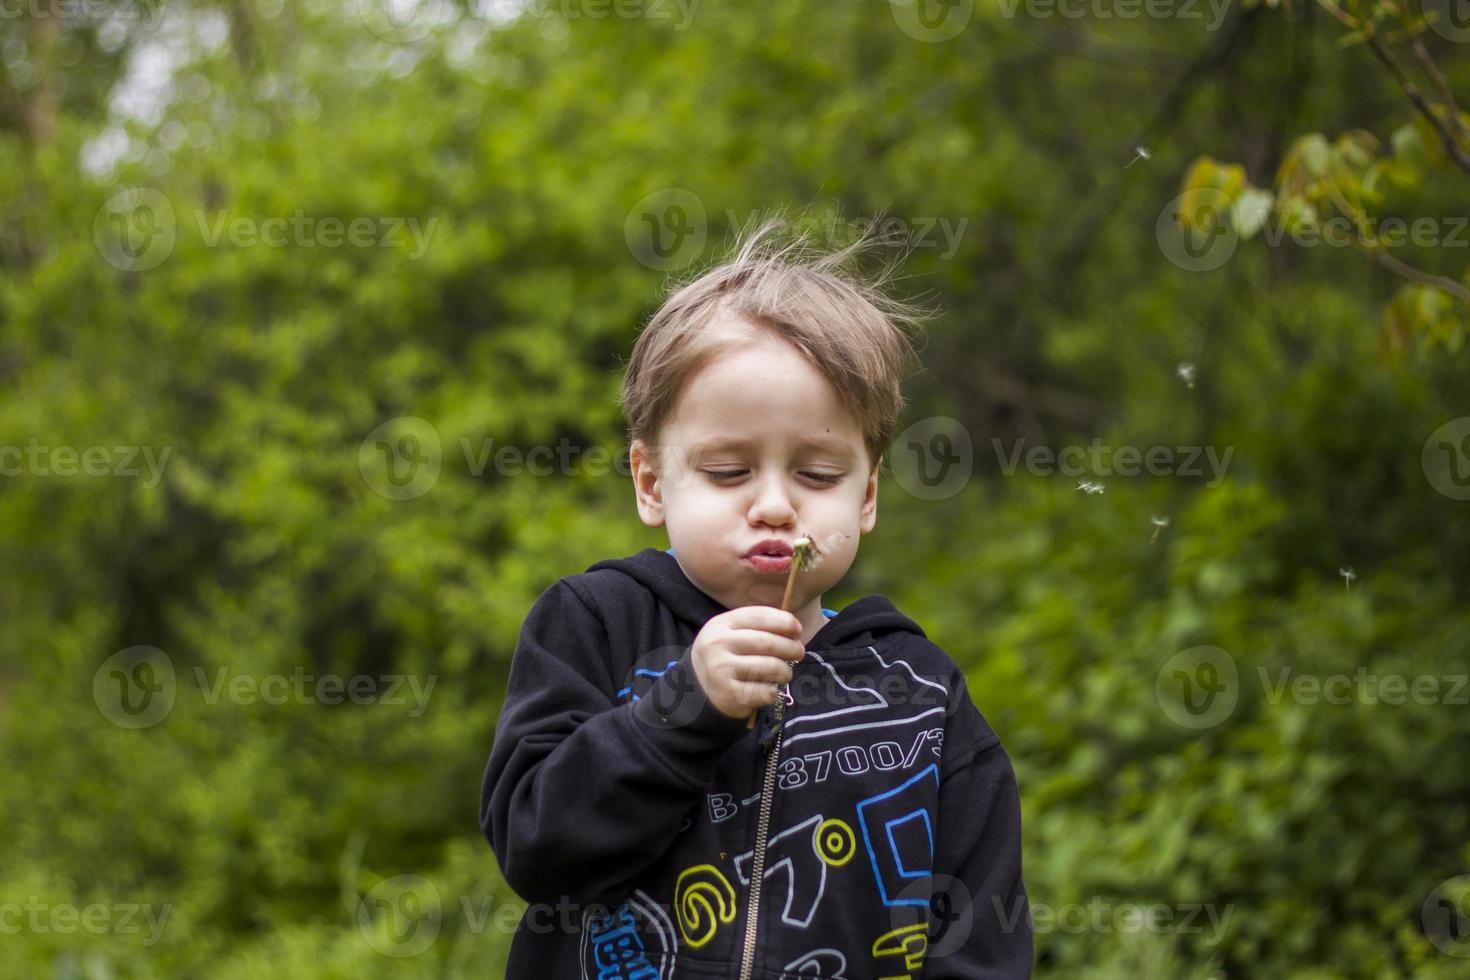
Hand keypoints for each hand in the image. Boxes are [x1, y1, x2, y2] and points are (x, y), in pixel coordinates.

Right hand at [689, 606, 805, 723]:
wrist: (695, 688)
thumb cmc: (724, 656)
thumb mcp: (730, 633)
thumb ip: (757, 627)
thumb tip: (794, 628)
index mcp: (721, 624)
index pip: (759, 616)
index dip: (783, 621)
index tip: (797, 629)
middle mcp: (719, 645)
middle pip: (767, 642)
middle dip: (790, 647)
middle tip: (798, 652)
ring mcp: (722, 670)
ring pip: (770, 667)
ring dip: (785, 671)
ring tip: (785, 673)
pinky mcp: (729, 695)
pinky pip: (765, 691)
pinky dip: (773, 691)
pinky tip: (770, 689)